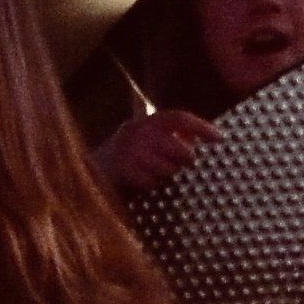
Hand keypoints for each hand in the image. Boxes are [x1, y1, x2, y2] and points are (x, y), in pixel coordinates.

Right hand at [93, 109, 220, 192]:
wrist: (83, 177)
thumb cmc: (123, 161)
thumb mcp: (143, 142)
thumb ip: (166, 137)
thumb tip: (196, 139)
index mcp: (143, 122)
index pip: (178, 118)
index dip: (201, 127)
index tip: (219, 138)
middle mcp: (136, 131)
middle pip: (178, 148)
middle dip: (184, 159)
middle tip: (180, 164)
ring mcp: (128, 151)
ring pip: (167, 168)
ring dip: (165, 175)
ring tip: (153, 173)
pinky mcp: (122, 169)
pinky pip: (151, 181)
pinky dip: (150, 185)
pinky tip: (141, 182)